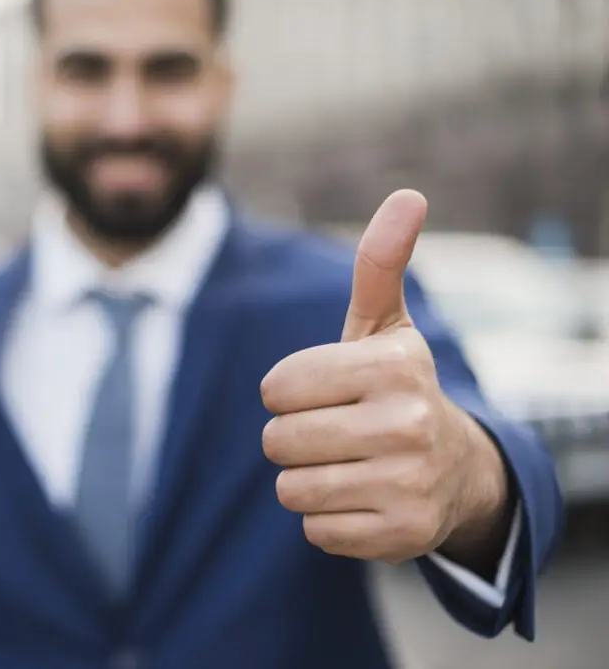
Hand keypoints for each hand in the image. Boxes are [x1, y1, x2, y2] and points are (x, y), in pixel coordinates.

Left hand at [260, 190, 510, 566]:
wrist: (456, 473)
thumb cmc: (396, 390)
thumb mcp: (387, 328)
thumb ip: (380, 265)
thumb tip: (408, 195)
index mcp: (394, 366)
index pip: (277, 388)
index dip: (288, 392)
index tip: (323, 392)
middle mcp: (408, 424)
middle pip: (277, 441)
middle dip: (292, 438)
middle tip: (333, 433)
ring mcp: (408, 484)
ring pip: (290, 488)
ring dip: (305, 479)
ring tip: (347, 465)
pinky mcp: (401, 536)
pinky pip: (313, 530)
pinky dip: (326, 518)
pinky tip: (362, 499)